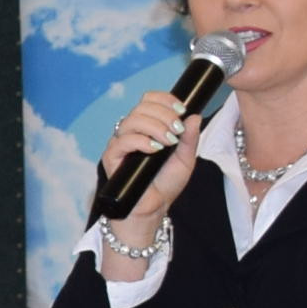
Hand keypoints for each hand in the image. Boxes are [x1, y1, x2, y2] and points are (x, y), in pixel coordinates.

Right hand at [95, 92, 202, 237]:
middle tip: (177, 130)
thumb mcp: (185, 158)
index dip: (165, 100)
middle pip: (141, 107)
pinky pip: (122, 141)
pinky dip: (141, 141)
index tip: (181, 111)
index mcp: (148, 126)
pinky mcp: (111, 157)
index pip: (149, 100)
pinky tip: (155, 149)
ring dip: (155, 127)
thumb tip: (194, 116)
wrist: (154, 207)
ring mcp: (120, 143)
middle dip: (164, 114)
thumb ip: (189, 138)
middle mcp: (132, 131)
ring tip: (168, 142)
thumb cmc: (166, 183)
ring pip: (132, 120)